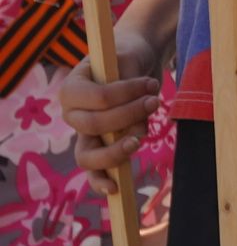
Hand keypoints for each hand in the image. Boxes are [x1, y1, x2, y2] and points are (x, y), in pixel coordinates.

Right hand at [60, 32, 161, 195]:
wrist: (134, 62)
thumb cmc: (128, 57)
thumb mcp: (127, 58)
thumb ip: (127, 83)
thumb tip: (137, 118)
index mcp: (72, 88)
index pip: (99, 98)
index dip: (127, 94)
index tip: (150, 84)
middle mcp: (73, 113)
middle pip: (95, 126)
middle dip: (129, 116)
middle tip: (155, 101)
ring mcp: (84, 133)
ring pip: (89, 155)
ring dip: (117, 151)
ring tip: (140, 139)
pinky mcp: (101, 145)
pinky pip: (96, 169)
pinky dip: (103, 179)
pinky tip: (114, 188)